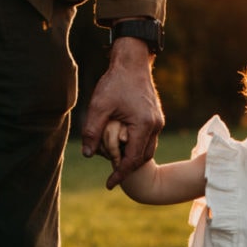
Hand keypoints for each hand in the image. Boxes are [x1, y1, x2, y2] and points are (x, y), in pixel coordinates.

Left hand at [81, 36, 163, 189]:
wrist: (132, 62)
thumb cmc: (115, 82)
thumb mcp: (99, 106)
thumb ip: (93, 131)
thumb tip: (88, 155)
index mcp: (143, 125)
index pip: (132, 159)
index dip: (120, 174)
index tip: (109, 184)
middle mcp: (155, 126)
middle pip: (142, 158)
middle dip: (127, 168)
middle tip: (111, 173)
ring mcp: (158, 122)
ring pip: (147, 150)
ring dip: (133, 158)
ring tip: (116, 160)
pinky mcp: (156, 117)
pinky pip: (148, 139)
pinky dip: (137, 146)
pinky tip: (124, 145)